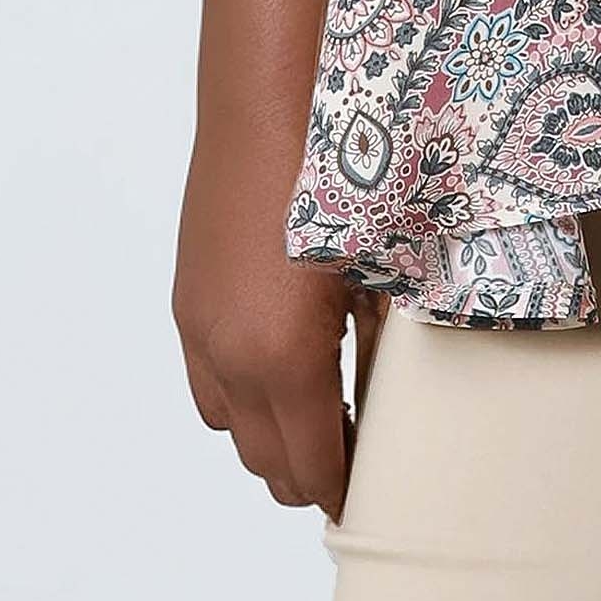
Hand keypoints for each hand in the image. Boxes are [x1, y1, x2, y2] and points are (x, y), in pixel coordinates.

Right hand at [175, 110, 371, 518]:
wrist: (268, 102)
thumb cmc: (339, 176)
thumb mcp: (386, 268)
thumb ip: (393, 342)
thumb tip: (412, 389)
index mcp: (283, 358)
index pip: (312, 467)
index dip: (344, 492)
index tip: (374, 497)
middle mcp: (230, 357)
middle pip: (265, 463)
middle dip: (310, 474)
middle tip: (358, 464)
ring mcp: (199, 330)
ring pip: (230, 428)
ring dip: (271, 438)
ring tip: (323, 418)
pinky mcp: (187, 301)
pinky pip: (207, 383)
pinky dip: (240, 398)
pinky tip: (281, 368)